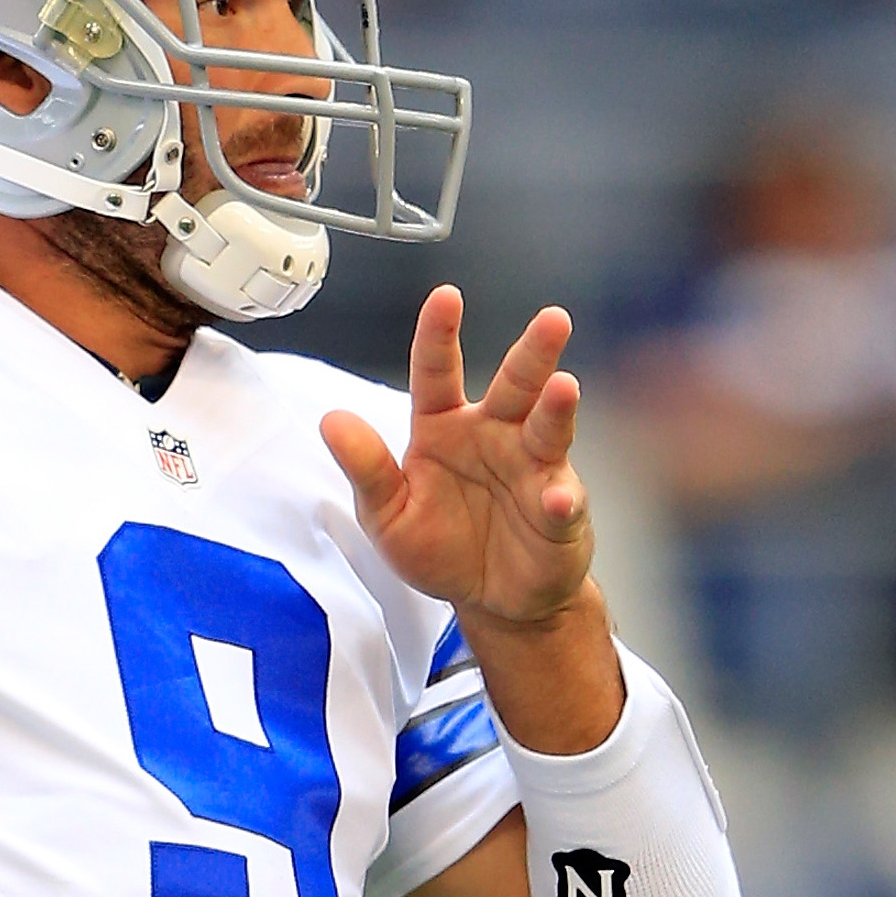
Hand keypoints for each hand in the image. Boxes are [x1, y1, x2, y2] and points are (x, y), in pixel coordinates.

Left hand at [321, 286, 592, 625]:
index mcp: (443, 428)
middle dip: (533, 352)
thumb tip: (331, 421)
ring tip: (564, 387)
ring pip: (549, 428)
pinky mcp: (560, 509)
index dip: (439, 335)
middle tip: (552, 319)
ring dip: (558, 408)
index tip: (445, 297)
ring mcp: (533, 468)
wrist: (490, 599)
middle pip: (514, 385)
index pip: (437, 373)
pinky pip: (562, 499)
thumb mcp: (387, 514)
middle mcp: (494, 435)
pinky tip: (558, 499)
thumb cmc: (439, 547)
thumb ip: (366, 469)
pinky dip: (561, 499)